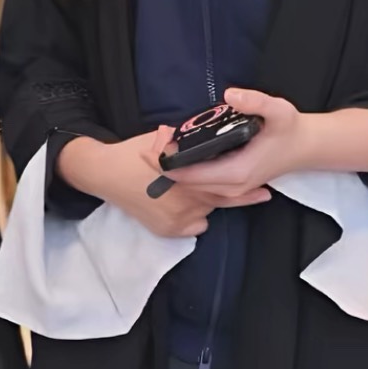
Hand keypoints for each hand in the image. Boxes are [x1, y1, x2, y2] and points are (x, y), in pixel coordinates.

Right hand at [58, 128, 268, 239]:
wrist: (104, 174)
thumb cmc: (133, 154)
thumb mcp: (162, 141)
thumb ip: (186, 146)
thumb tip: (206, 138)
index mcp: (185, 177)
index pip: (222, 184)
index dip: (244, 187)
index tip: (263, 188)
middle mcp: (184, 201)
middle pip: (219, 201)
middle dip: (241, 197)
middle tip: (262, 194)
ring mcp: (175, 218)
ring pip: (206, 211)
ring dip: (211, 202)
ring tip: (220, 195)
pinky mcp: (167, 230)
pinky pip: (194, 226)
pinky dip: (195, 217)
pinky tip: (191, 207)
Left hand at [163, 88, 304, 201]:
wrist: (305, 147)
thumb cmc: (290, 129)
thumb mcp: (277, 110)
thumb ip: (255, 101)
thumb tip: (230, 95)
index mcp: (236, 172)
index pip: (188, 175)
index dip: (167, 161)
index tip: (157, 141)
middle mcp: (231, 186)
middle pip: (185, 182)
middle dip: (167, 163)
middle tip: (158, 137)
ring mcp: (231, 189)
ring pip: (191, 185)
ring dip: (176, 167)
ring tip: (167, 141)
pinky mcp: (231, 186)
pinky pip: (201, 183)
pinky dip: (187, 170)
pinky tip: (183, 151)